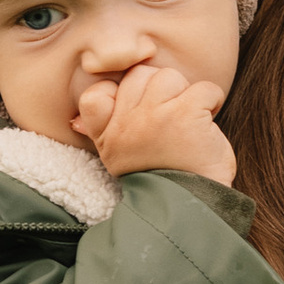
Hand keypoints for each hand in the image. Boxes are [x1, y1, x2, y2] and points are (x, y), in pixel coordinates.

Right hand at [74, 57, 235, 188]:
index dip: (116, 92)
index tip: (136, 113)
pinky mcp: (185, 113)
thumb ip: (103, 134)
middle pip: (139, 76)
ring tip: (190, 120)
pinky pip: (203, 88)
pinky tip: (208, 121)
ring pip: (169, 76)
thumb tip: (72, 121)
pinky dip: (211, 100)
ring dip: (186, 94)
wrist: (193, 207)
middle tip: (172, 117)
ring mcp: (154, 116)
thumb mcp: (122, 161)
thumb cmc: (165, 182)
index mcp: (108, 137)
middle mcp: (126, 125)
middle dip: (159, 90)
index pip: (94, 94)